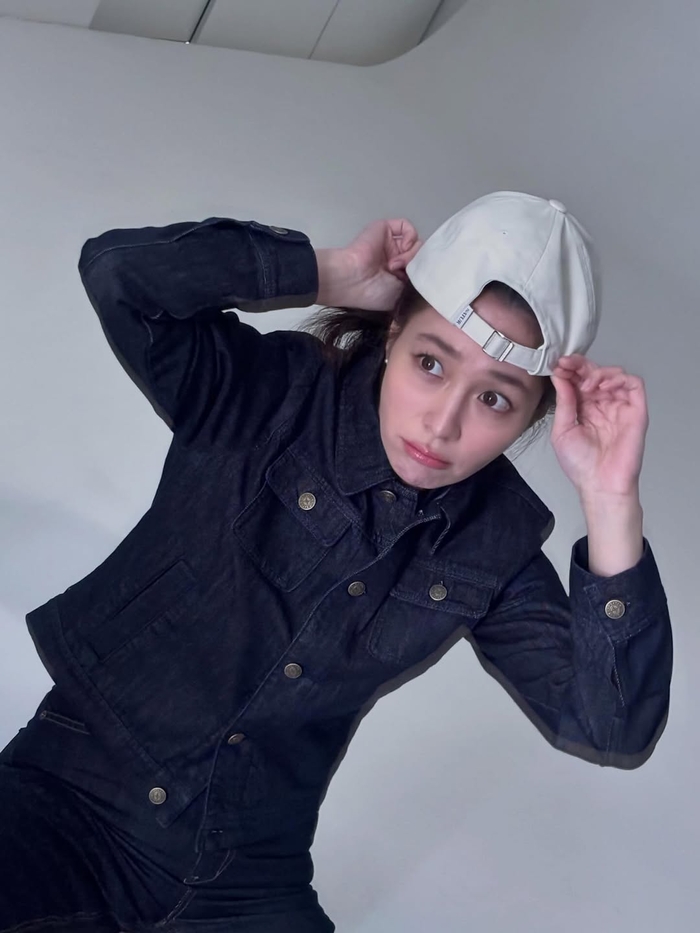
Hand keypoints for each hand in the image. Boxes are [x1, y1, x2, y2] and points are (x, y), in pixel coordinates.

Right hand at [316, 218, 421, 310]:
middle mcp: (394, 257)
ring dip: (410, 254)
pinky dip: (410, 237)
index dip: (421, 272)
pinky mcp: (385, 229)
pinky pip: (406, 226)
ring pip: (414, 242)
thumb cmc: (374, 293)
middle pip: (419, 254)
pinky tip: (402, 249)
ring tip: (395, 265)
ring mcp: (389, 243)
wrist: (353, 280)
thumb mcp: (401, 292)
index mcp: (396, 274)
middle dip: (414, 264)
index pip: (419, 266)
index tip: (411, 283)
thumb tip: (420, 266)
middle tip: (401, 274)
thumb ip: (414, 279)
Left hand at [550, 354, 648, 498]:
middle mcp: (602, 405)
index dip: (570, 369)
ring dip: (599, 372)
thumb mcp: (562, 430)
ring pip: (615, 374)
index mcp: (584, 409)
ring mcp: (620, 407)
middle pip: (595, 373)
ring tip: (586, 384)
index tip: (559, 365)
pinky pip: (634, 384)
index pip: (579, 381)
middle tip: (568, 364)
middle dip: (581, 365)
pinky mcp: (636, 411)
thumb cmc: (580, 464)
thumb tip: (560, 376)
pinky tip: (603, 386)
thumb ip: (564, 402)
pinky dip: (619, 378)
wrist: (599, 484)